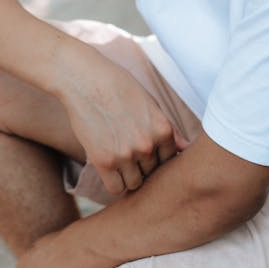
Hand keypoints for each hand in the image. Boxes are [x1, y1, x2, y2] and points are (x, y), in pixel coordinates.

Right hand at [60, 56, 188, 195]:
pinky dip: (114, 182)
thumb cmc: (117, 86)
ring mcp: (126, 154)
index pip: (168, 160)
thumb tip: (184, 148)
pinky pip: (116, 188)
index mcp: (163, 129)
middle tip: (126, 153)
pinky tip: (108, 169)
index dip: (156, 158)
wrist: (84, 79)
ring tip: (117, 159)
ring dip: (128, 176)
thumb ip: (166, 129)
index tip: (143, 151)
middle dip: (142, 166)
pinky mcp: (104, 161)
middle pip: (152, 173)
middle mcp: (148, 144)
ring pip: (135, 183)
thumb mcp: (149, 103)